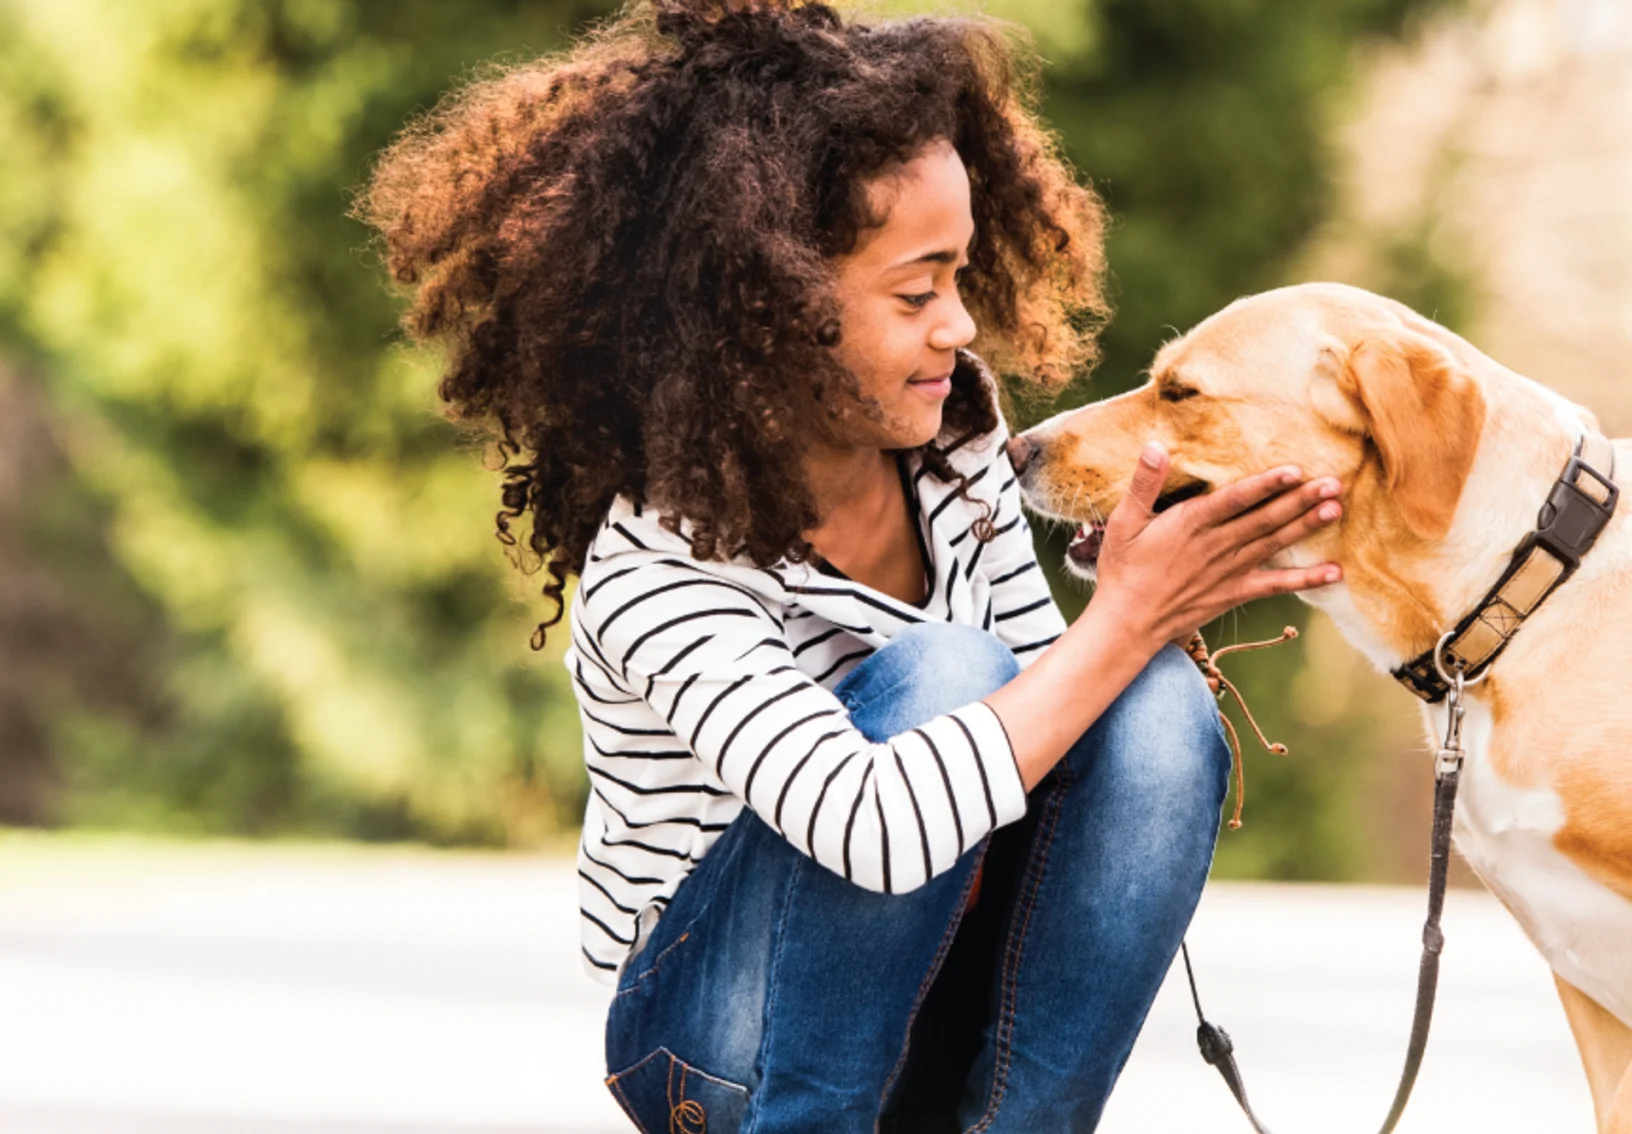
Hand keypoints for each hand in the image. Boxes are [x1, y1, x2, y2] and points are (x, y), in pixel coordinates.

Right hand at [1092, 441, 1342, 651]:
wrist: (1127, 622)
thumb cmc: (1123, 569)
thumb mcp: (1123, 522)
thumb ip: (1143, 484)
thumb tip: (1155, 446)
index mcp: (1189, 524)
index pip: (1234, 500)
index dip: (1265, 485)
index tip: (1295, 470)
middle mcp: (1215, 546)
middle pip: (1264, 519)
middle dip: (1300, 500)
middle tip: (1335, 483)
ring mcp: (1228, 571)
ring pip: (1274, 544)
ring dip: (1306, 526)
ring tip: (1336, 509)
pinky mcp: (1234, 593)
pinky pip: (1276, 586)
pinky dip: (1307, 580)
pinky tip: (1335, 572)